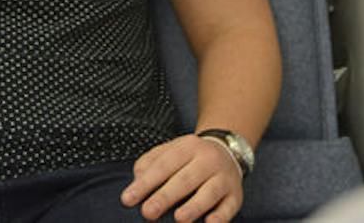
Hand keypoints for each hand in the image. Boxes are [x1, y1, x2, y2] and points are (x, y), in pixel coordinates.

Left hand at [120, 134, 244, 221]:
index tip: (127, 199)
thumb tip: (138, 182)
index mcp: (187, 147)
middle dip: (165, 197)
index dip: (145, 183)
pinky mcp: (236, 195)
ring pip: (209, 192)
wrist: (228, 151)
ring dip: (194, 206)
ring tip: (178, 219)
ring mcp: (224, 177)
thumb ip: (150, 163)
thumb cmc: (189, 158)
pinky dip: (220, 216)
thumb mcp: (170, 151)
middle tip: (147, 212)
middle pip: (185, 179)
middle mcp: (207, 160)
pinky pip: (229, 206)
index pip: (163, 165)